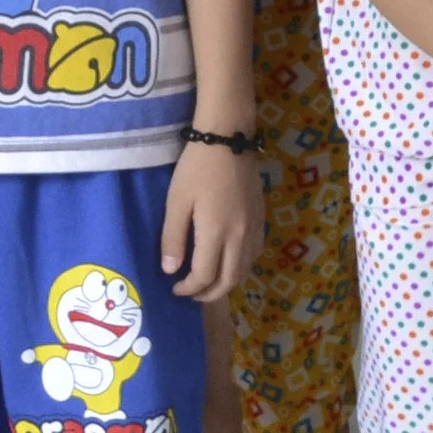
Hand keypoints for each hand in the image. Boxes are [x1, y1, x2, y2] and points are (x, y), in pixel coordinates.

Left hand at [161, 140, 261, 299]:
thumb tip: (170, 271)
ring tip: (209, 282)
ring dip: (228, 282)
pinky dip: (242, 266)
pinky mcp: (261, 218)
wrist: (229, 138)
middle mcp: (240, 235)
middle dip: (210, 294)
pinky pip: (255, 253)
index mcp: (217, 232)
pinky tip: (229, 261)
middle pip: (230, 279)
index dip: (189, 288)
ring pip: (246, 269)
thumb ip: (173, 238)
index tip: (174, 288)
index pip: (205, 275)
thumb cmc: (197, 168)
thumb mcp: (176, 201)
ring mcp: (254, 227)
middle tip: (192, 294)